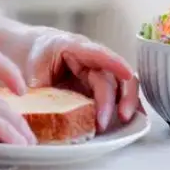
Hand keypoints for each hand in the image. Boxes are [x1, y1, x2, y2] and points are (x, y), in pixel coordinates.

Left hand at [23, 29, 142, 132]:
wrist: (40, 49)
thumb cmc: (39, 56)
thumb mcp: (33, 68)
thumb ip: (38, 87)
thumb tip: (39, 109)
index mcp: (74, 47)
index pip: (97, 53)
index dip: (113, 62)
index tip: (127, 73)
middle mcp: (92, 58)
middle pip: (109, 76)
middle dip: (109, 101)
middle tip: (103, 122)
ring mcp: (100, 70)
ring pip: (122, 83)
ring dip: (127, 101)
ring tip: (123, 121)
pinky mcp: (102, 83)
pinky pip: (120, 91)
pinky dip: (128, 103)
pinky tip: (135, 117)